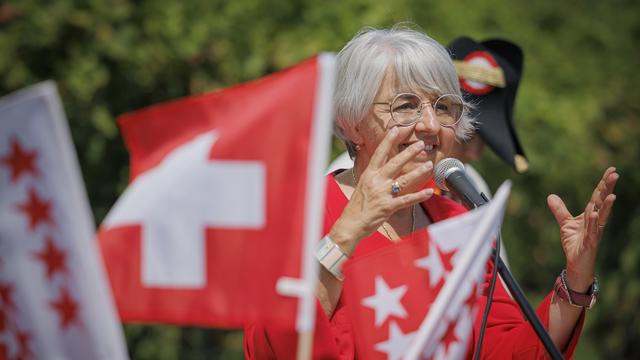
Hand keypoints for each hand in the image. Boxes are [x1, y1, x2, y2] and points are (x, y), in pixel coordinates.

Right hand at [329, 128, 433, 252]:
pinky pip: (407, 200)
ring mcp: (382, 194)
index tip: (396, 129)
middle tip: (420, 144)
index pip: (379, 153)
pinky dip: (419, 196)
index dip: (388, 141)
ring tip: (429, 164)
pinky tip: (429, 191)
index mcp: (368, 175)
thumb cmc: (356, 207)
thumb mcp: (362, 186)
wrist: (350, 224)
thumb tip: (382, 167)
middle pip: (394, 163)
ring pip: (404, 180)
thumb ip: (374, 176)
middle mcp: (376, 182)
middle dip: (408, 152)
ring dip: (418, 172)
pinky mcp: (388, 207)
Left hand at [547, 167, 618, 290]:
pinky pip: (592, 231)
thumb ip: (559, 209)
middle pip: (602, 202)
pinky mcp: (590, 242)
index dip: (604, 183)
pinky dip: (593, 222)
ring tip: (611, 194)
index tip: (611, 169)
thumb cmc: (574, 243)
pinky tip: (594, 214)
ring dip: (606, 205)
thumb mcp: (565, 223)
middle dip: (608, 188)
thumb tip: (550, 196)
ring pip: (601, 216)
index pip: (598, 196)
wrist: (576, 262)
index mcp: (590, 214)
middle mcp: (595, 221)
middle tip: (615, 174)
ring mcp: (594, 231)